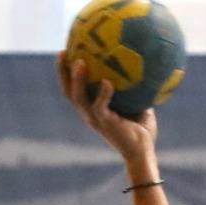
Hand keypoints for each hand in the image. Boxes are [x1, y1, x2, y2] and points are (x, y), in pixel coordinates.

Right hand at [57, 51, 158, 168]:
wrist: (143, 152)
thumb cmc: (141, 129)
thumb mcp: (137, 103)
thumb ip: (134, 86)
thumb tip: (143, 63)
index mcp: (92, 108)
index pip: (74, 88)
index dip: (66, 72)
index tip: (66, 52)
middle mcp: (89, 113)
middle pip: (68, 91)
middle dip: (63, 72)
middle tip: (63, 53)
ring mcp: (95, 119)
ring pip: (78, 97)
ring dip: (77, 80)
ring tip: (80, 62)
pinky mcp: (105, 124)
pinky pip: (100, 106)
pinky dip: (103, 93)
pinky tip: (108, 82)